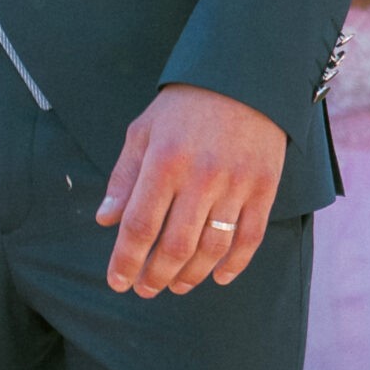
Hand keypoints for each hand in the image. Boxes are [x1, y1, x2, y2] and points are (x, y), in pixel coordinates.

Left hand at [96, 84, 287, 296]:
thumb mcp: (143, 131)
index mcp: (164, 162)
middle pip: (175, 245)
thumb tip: (105, 219)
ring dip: (191, 275)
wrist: (243, 79)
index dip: (125, 260)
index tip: (117, 281)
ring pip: (212, 248)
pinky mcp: (264, 189)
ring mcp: (236, 185)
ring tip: (175, 286)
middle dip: (155, 276)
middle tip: (145, 289)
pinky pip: (250, 239)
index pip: (139, 225)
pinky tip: (218, 277)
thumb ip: (124, 176)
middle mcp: (200, 178)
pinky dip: (234, 265)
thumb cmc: (184, 107)